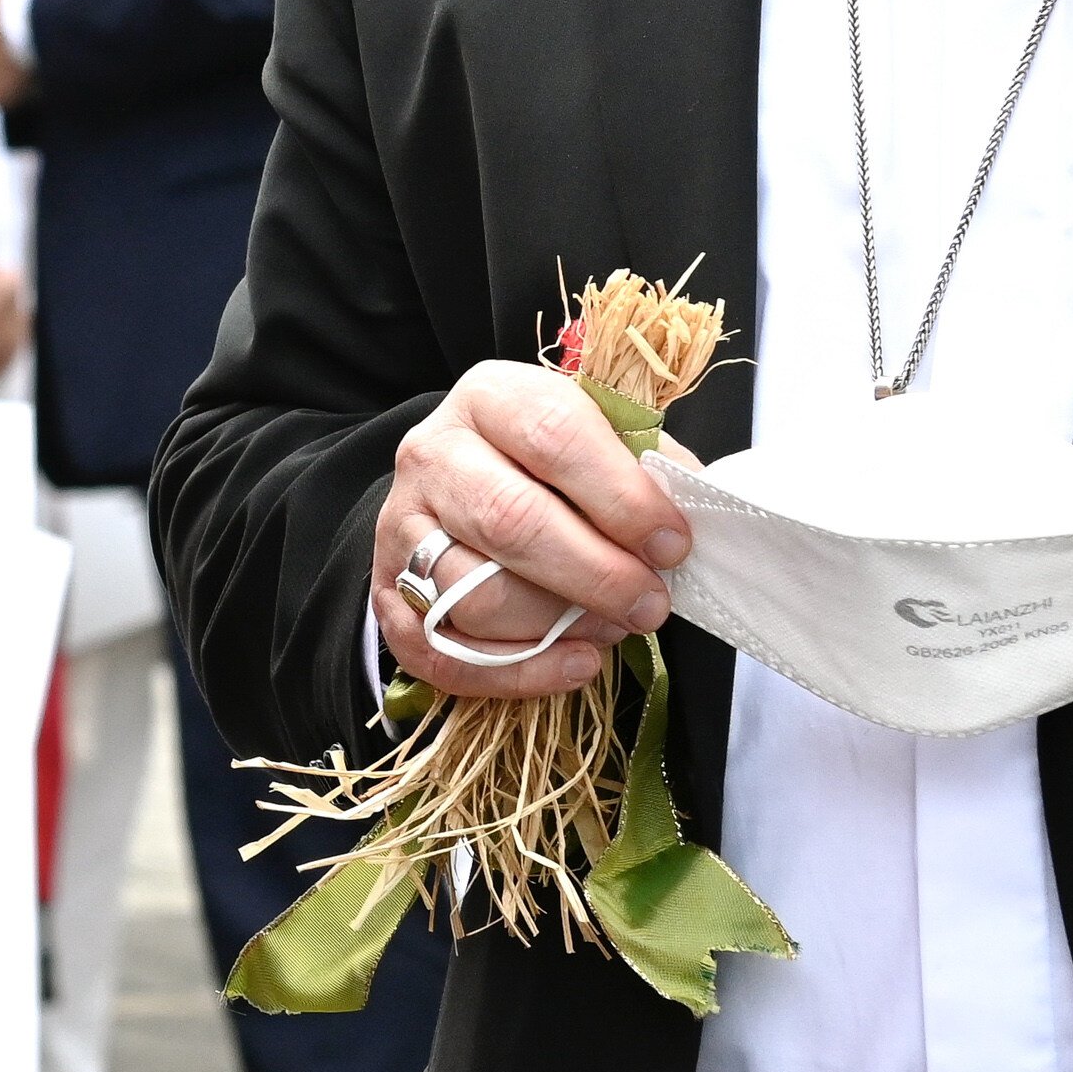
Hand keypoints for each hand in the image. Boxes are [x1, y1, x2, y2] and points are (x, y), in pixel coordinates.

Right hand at [371, 358, 687, 700]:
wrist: (460, 482)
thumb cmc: (548, 463)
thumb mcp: (597, 434)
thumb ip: (643, 464)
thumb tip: (686, 515)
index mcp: (490, 398)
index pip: (553, 437)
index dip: (620, 496)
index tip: (673, 544)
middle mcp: (433, 455)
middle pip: (510, 521)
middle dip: (595, 574)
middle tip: (650, 605)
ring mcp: (401, 526)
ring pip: (473, 595)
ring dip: (557, 626)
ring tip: (611, 628)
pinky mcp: (386, 593)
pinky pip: (444, 652)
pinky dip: (518, 672)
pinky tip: (574, 664)